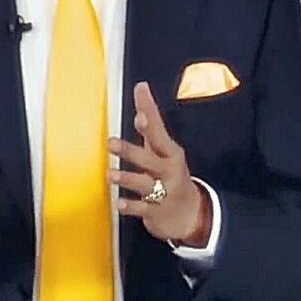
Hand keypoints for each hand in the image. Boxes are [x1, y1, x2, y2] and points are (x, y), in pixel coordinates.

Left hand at [109, 82, 212, 246]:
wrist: (189, 213)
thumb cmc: (169, 172)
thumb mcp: (162, 146)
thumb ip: (150, 119)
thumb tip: (140, 86)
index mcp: (170, 153)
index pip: (159, 136)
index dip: (149, 126)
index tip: (139, 115)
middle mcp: (168, 171)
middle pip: (149, 160)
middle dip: (130, 151)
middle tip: (110, 142)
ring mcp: (163, 193)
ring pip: (144, 184)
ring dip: (127, 178)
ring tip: (110, 174)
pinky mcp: (155, 212)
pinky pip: (142, 209)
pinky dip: (130, 206)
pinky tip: (119, 203)